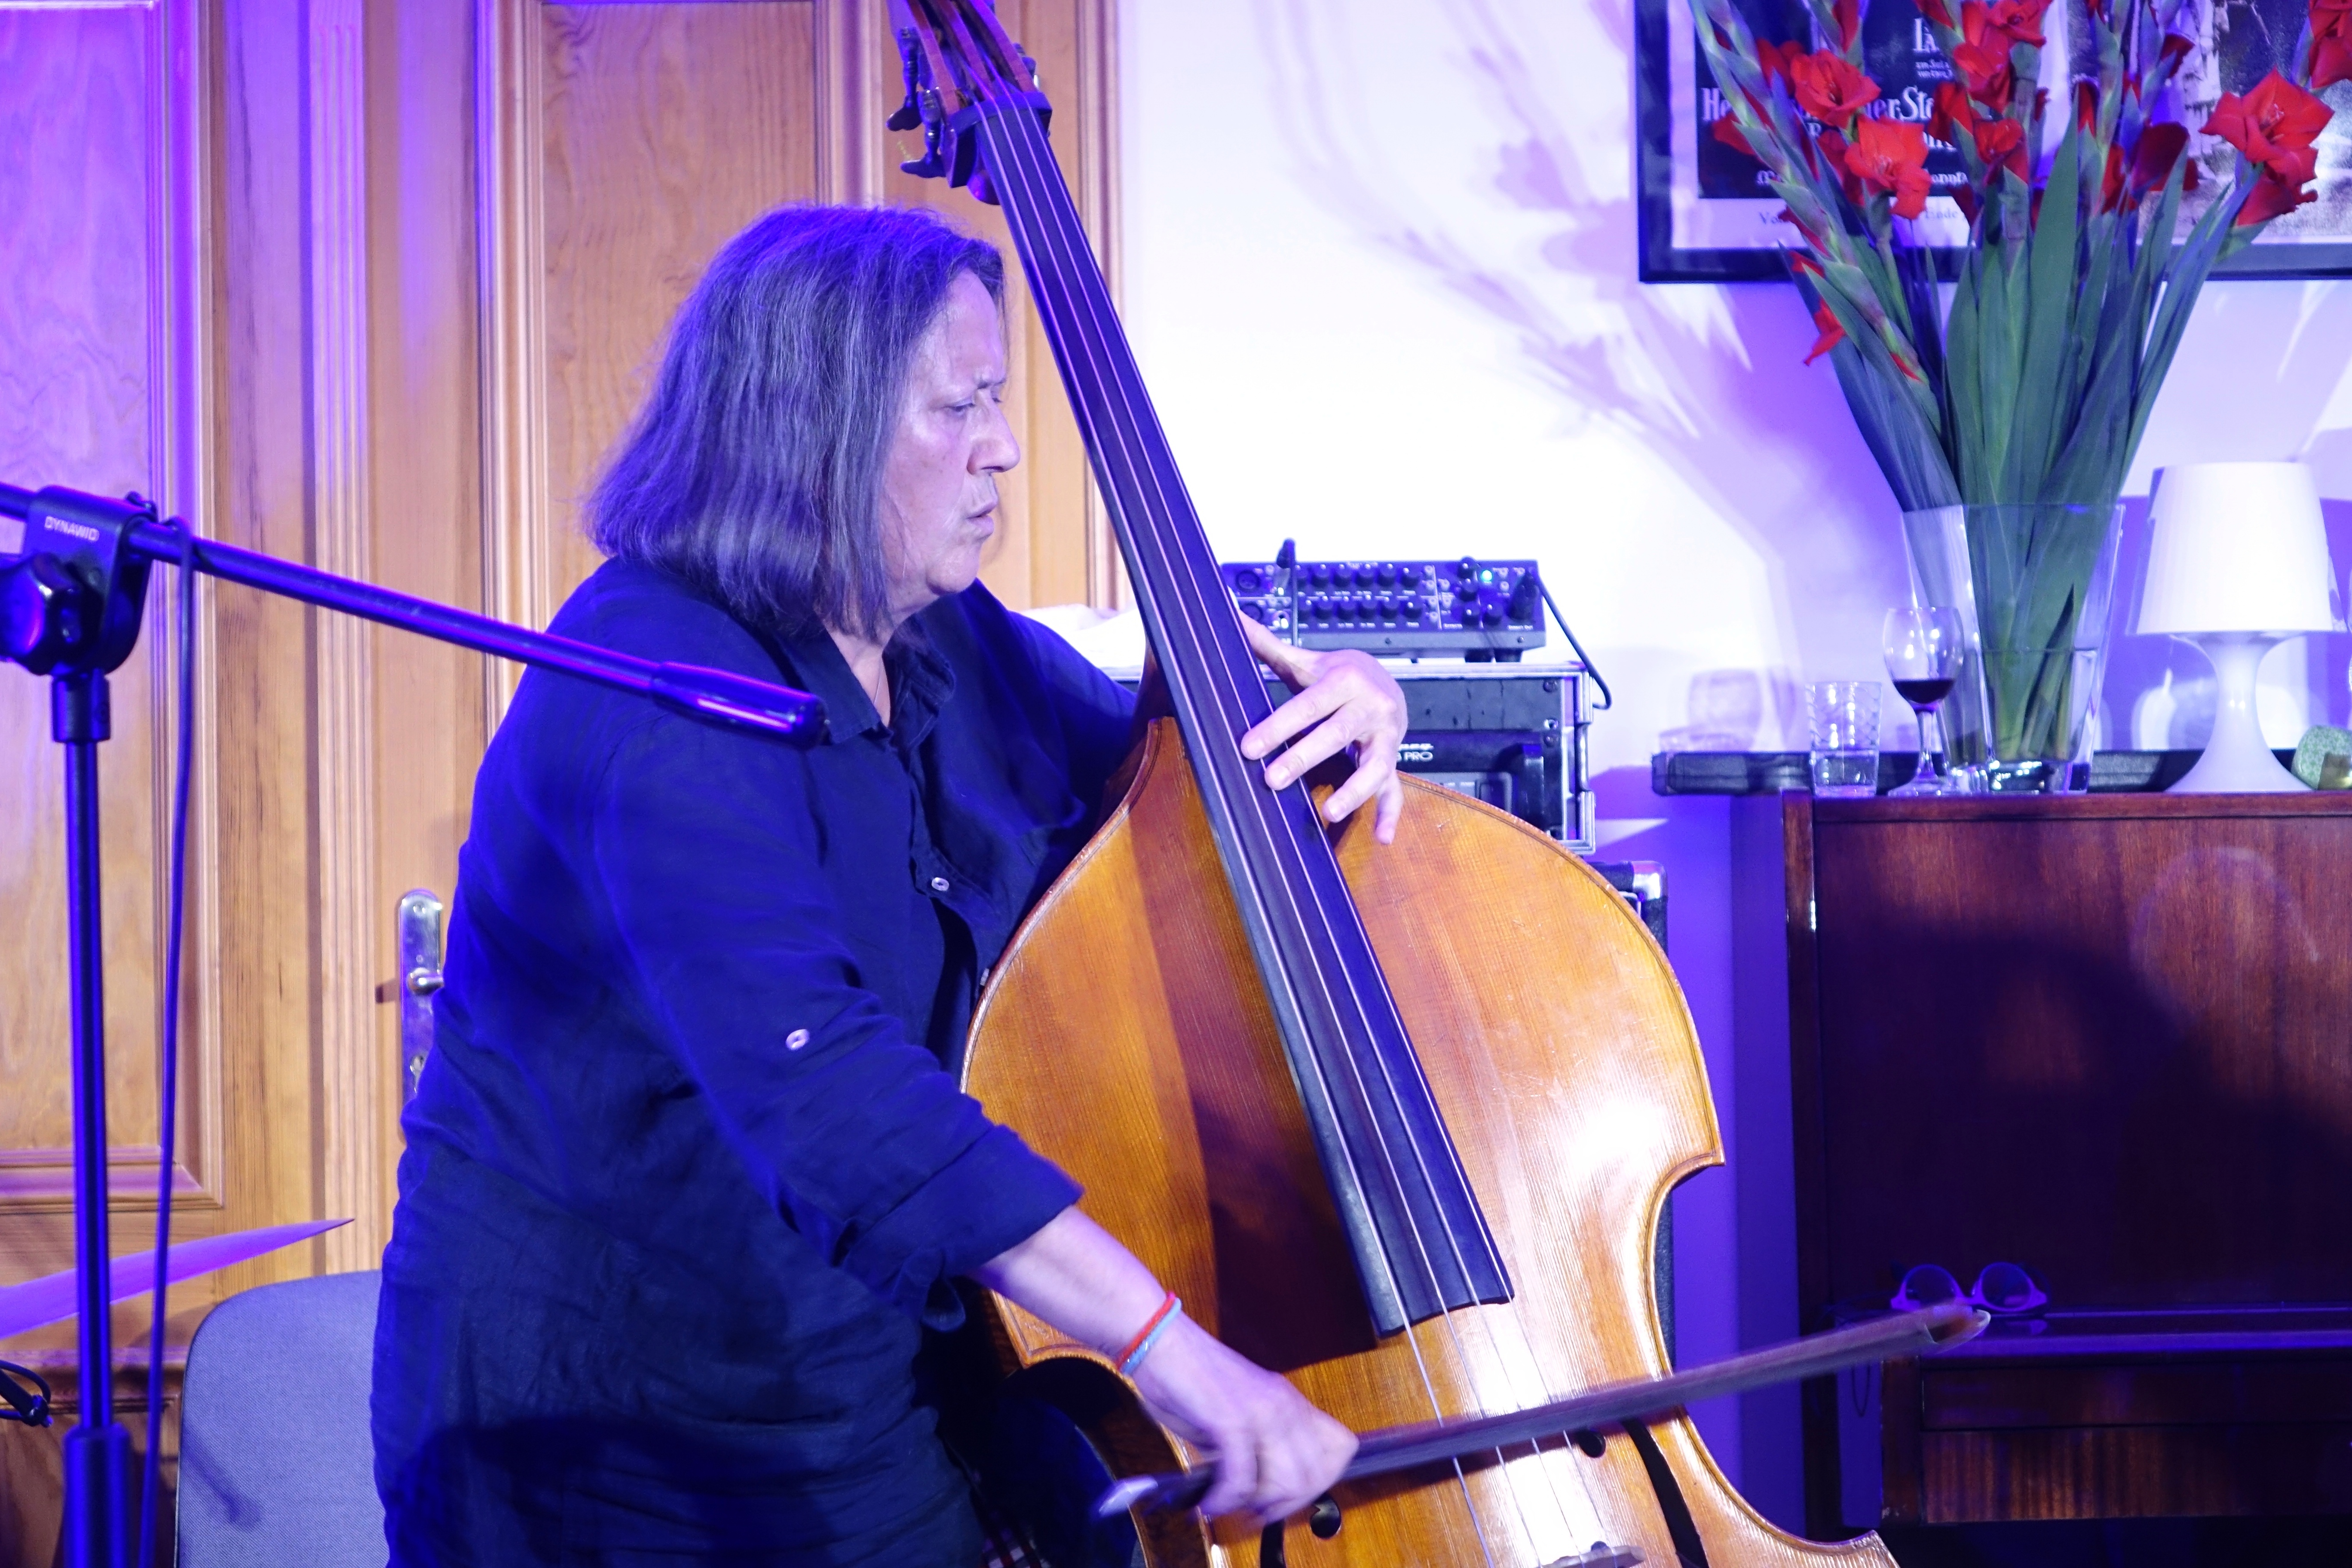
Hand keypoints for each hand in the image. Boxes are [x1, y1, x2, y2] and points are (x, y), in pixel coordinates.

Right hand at [1128, 1314, 1357, 1524]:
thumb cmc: (1190, 1378)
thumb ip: (1259, 1445)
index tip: (1289, 1496)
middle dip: (1284, 1505)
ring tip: (1230, 1506)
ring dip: (1256, 1507)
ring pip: (1287, 1483)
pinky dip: (1223, 1501)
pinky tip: (1208, 1503)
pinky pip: (1240, 1480)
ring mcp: (1261, 1412)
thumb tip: (1263, 1488)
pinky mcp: (1230, 1421)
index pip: (1341, 1447)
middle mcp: (1284, 1406)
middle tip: (1254, 1514)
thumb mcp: (1240, 1411)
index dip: (1321, 1480)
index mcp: (1290, 1402)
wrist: (1159, 1342)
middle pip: (1315, 1476)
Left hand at [1237, 616, 1408, 843]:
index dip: (1280, 725)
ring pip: (1375, 765)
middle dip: (1304, 757)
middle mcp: (1371, 707)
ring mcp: (1386, 736)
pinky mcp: (1393, 759)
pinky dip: (1391, 813)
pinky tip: (1382, 837)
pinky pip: (1395, 788)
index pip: (1310, 705)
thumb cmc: (1339, 676)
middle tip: (1272, 779)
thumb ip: (1269, 647)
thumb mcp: (1307, 662)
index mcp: (1346, 680)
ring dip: (1354, 790)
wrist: (1386, 681)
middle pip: (1338, 734)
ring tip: (1329, 812)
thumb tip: (1233, 620)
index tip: (1250, 746)